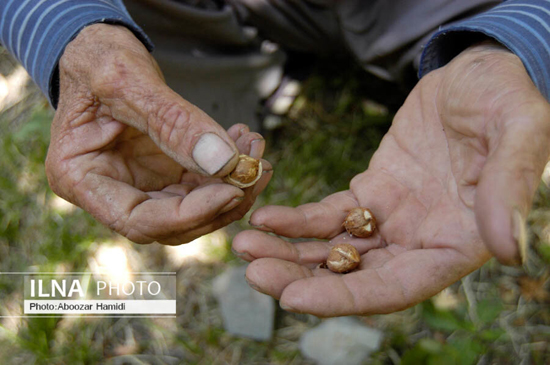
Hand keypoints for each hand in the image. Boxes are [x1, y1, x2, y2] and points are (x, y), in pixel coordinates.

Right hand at [46, 24, 271, 244]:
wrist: (101, 52)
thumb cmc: (98, 59)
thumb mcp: (128, 81)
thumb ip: (174, 122)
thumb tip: (224, 161)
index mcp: (81, 179)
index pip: (138, 220)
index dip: (189, 214)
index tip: (232, 191)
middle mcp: (111, 191)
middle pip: (172, 222)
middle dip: (220, 201)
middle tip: (256, 168)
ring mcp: (139, 185)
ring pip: (193, 208)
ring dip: (231, 185)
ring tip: (254, 148)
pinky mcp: (162, 174)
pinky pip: (200, 185)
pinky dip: (226, 170)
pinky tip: (244, 143)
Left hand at [232, 42, 549, 315]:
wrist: (478, 73)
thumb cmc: (506, 98)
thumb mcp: (520, 133)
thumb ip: (510, 190)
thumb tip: (510, 249)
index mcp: (457, 243)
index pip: (396, 288)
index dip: (345, 298)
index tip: (294, 299)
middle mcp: (421, 241)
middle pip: (355, 276)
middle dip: (302, 279)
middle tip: (253, 274)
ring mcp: (393, 218)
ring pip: (336, 249)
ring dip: (290, 253)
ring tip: (246, 246)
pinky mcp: (373, 192)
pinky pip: (330, 213)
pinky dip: (297, 219)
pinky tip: (266, 218)